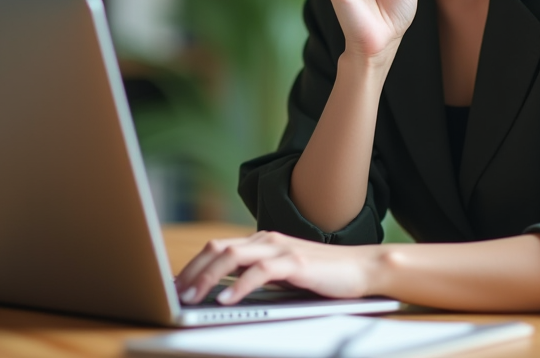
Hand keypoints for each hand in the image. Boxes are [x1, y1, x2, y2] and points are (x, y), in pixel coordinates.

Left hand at [174, 231, 376, 305]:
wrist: (362, 268)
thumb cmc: (323, 275)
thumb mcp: (283, 274)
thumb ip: (257, 275)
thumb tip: (224, 291)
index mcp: (261, 241)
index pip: (218, 247)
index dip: (194, 265)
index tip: (177, 285)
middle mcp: (267, 240)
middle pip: (218, 248)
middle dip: (193, 271)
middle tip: (177, 293)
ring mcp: (280, 249)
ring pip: (232, 256)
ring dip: (208, 278)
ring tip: (192, 297)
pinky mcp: (294, 263)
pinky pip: (259, 272)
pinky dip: (238, 286)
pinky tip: (225, 300)